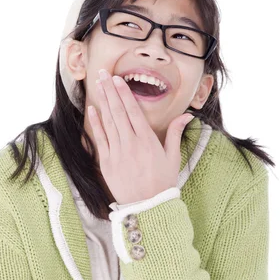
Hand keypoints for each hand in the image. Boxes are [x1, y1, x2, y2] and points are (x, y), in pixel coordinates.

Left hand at [88, 69, 193, 204]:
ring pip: (108, 122)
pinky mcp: (107, 163)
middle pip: (118, 111)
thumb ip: (175, 133)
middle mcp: (131, 143)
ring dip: (102, 101)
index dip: (123, 93)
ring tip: (98, 85)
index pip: (133, 111)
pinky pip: (100, 139)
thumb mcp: (173, 157)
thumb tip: (187, 115)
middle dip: (109, 90)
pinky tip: (92, 109)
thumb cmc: (162, 182)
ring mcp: (117, 152)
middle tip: (102, 73)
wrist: (148, 207)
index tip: (117, 79)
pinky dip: (95, 123)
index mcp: (147, 140)